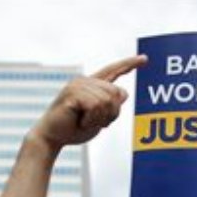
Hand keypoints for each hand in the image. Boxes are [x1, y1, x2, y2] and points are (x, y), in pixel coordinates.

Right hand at [30, 55, 146, 150]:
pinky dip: (91, 120)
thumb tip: (124, 93)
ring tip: (84, 121)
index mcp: (92, 86)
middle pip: (116, 94)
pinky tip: (80, 121)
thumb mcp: (99, 120)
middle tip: (93, 122)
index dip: (129, 64)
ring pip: (107, 101)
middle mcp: (86, 81)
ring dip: (99, 119)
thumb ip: (111, 107)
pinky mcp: (73, 92)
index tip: (144, 58)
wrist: (51, 138)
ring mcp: (79, 85)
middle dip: (111, 114)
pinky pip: (95, 106)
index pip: (113, 71)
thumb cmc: (74, 130)